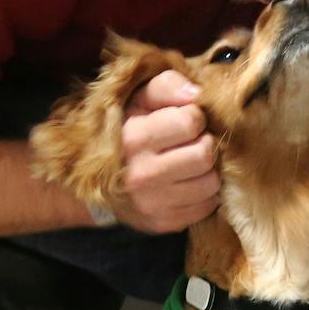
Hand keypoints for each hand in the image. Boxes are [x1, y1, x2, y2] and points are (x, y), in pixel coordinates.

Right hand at [112, 70, 220, 233]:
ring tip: (189, 163)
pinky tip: (186, 183)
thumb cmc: (127, 130)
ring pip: (211, 182)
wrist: (97, 182)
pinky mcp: (164, 223)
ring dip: (206, 170)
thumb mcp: (138, 100)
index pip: (191, 121)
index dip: (194, 117)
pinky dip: (203, 193)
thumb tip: (197, 94)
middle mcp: (141, 173)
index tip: (183, 121)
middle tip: (190, 143)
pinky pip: (207, 206)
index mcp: (133, 137)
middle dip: (203, 144)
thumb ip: (167, 86)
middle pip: (205, 154)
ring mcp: (153, 203)